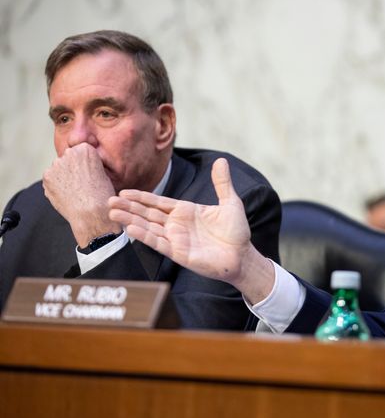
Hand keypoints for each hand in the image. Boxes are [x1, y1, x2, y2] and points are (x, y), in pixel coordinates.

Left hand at [43, 143, 120, 246]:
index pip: (81, 151)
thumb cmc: (102, 197)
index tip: (90, 175)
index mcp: (86, 149)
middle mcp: (70, 153)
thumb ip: (88, 164)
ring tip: (75, 191)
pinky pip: (51, 179)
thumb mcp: (103, 174)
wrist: (92, 214)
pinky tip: (67, 194)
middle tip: (81, 184)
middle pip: (68, 158)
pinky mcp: (47, 176)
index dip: (86, 165)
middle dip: (72, 168)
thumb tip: (76, 166)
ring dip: (63, 177)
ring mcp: (56, 165)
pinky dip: (56, 186)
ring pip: (58, 169)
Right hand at [108, 158, 274, 300]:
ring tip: (113, 213)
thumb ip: (222, 183)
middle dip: (129, 207)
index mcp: (186, 211)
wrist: (243, 256)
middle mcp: (177, 225)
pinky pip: (159, 243)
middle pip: (148, 214)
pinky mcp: (179, 253)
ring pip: (148, 228)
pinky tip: (131, 229)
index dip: (141, 197)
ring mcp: (176, 239)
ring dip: (131, 221)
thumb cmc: (236, 232)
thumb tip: (221, 160)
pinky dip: (145, 236)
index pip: (158, 202)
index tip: (123, 191)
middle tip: (108, 201)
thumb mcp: (230, 203)